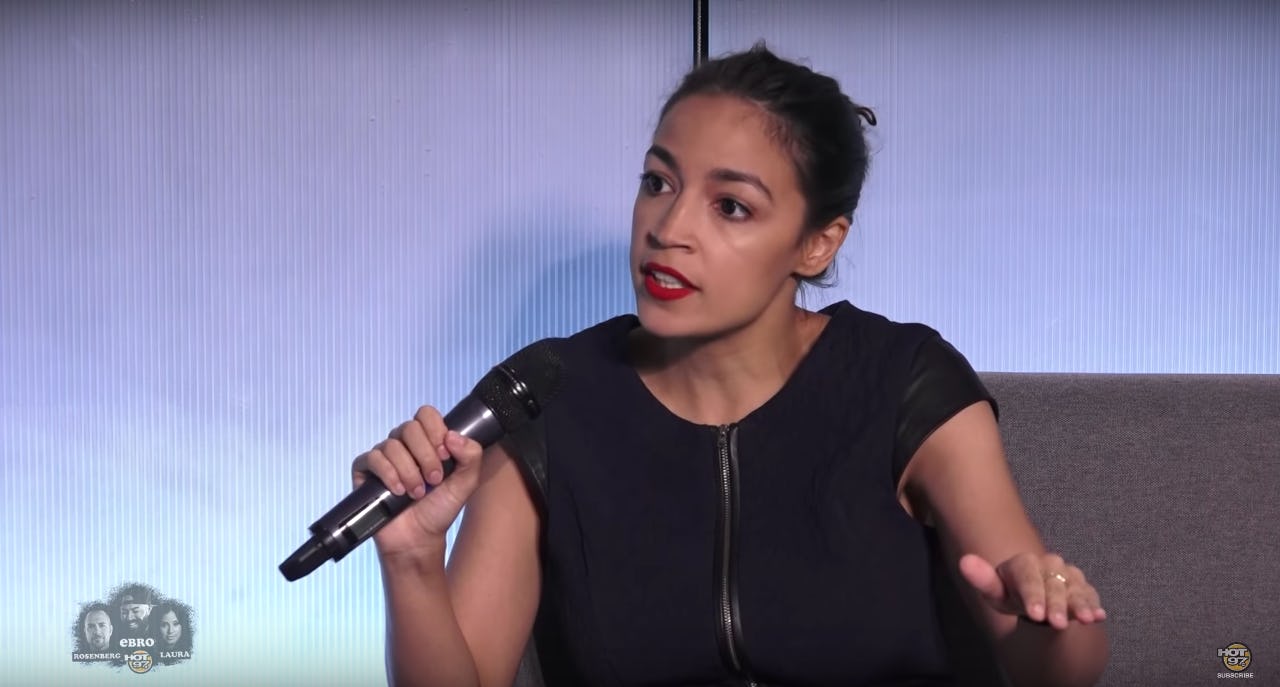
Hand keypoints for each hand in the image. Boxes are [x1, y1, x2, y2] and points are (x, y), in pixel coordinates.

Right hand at [351, 405, 485, 560]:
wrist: (419, 538)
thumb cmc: (440, 508)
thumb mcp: (466, 482)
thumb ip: (471, 456)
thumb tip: (452, 435)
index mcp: (427, 441)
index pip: (426, 414)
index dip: (436, 430)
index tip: (445, 455)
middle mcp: (404, 445)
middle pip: (409, 428)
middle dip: (425, 455)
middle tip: (434, 479)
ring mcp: (384, 457)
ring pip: (392, 445)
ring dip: (409, 471)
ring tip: (418, 492)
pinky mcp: (366, 471)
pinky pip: (372, 458)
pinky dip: (388, 474)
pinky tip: (398, 491)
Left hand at [958, 552, 1106, 629]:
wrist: (1032, 597)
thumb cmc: (1011, 594)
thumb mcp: (995, 592)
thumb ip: (982, 579)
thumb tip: (965, 561)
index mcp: (1023, 563)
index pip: (1027, 576)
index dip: (1033, 594)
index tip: (1035, 613)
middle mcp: (1048, 564)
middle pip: (1052, 584)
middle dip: (1056, 604)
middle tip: (1056, 624)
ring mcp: (1067, 574)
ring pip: (1074, 588)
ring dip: (1080, 604)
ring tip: (1086, 619)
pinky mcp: (1082, 586)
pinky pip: (1089, 594)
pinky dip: (1094, 604)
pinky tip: (1099, 616)